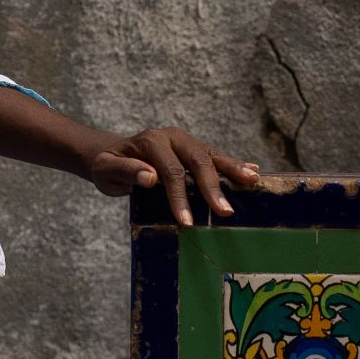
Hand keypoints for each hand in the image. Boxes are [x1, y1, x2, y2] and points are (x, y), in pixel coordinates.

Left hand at [84, 127, 258, 225]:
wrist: (111, 154)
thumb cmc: (108, 165)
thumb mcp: (106, 170)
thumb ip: (126, 171)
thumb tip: (150, 177)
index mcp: (151, 141)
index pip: (171, 171)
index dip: (180, 196)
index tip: (187, 221)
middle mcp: (172, 138)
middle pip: (198, 160)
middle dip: (212, 187)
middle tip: (225, 212)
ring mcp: (185, 142)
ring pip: (212, 155)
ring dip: (233, 170)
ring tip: (253, 181)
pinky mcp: (193, 150)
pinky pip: (215, 157)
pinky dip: (233, 165)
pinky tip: (253, 172)